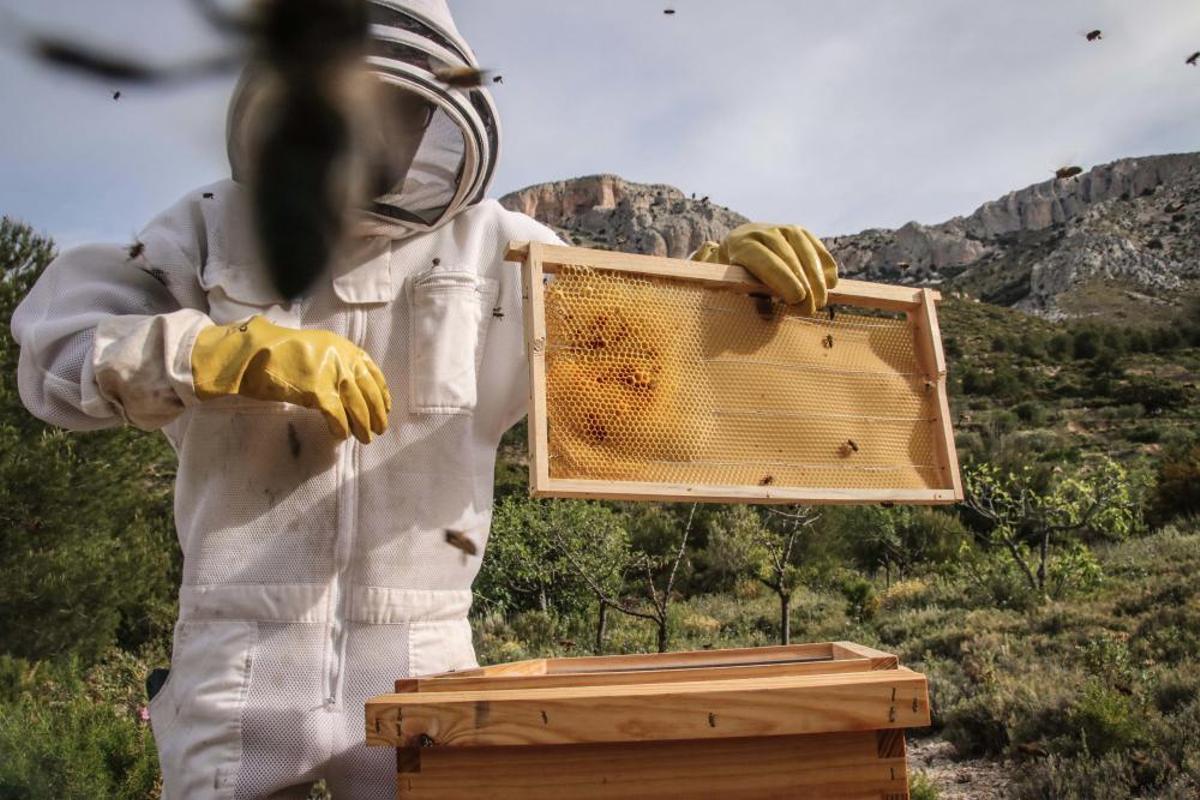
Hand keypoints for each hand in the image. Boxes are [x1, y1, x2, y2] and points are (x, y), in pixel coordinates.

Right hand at [191, 316, 390, 442]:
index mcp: (342, 347)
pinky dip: (342, 428)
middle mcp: (341, 358)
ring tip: (365, 438)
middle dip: (376, 413)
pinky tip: (341, 435)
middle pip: (368, 391)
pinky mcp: (317, 390)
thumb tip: (350, 388)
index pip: (372, 371)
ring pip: (356, 406)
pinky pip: (337, 415)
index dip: (381, 392)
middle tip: (379, 429)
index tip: (386, 408)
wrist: (252, 353)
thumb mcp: (315, 348)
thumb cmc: (278, 352)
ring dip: (363, 425)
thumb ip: (334, 362)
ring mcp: (330, 373)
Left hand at [693, 223, 838, 314]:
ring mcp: (784, 229)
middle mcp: (764, 233)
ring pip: (807, 253)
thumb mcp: (736, 285)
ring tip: (821, 302)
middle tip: (810, 309)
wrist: (740, 241)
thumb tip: (767, 316)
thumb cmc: (738, 273)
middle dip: (804, 285)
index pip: (767, 263)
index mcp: (743, 246)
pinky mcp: (801, 231)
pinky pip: (818, 249)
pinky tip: (829, 286)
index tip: (797, 299)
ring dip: (817, 279)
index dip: (784, 281)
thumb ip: (751, 297)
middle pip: (790, 259)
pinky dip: (826, 268)